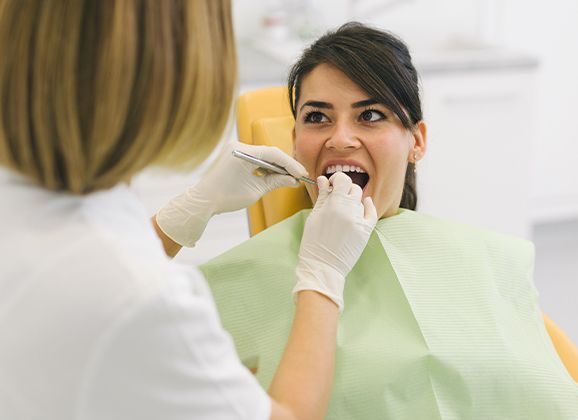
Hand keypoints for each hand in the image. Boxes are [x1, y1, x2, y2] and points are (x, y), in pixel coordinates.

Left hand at [155, 141, 306, 246]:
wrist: (203, 200)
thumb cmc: (227, 197)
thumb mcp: (256, 190)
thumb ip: (276, 182)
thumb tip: (293, 180)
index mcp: (243, 152)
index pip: (274, 154)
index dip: (290, 164)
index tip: (302, 174)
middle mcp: (238, 146)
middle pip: (269, 153)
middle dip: (284, 165)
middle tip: (299, 176)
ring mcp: (234, 149)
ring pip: (262, 155)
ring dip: (275, 166)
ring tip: (289, 178)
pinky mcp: (233, 155)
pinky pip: (254, 158)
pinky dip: (264, 167)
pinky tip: (275, 176)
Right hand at [293, 172, 377, 310]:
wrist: (322, 266)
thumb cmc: (313, 242)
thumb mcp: (314, 216)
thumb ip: (322, 196)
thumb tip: (324, 180)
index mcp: (334, 204)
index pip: (342, 179)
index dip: (337, 179)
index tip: (331, 184)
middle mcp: (349, 210)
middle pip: (353, 188)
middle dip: (344, 189)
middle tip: (336, 196)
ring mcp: (359, 220)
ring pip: (360, 200)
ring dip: (352, 200)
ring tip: (342, 209)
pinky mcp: (366, 231)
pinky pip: (371, 212)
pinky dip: (369, 205)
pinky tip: (365, 202)